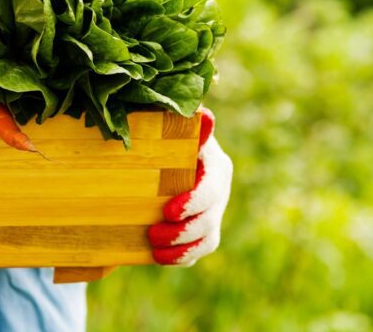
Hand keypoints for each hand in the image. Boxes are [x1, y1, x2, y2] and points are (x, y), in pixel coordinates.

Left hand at [148, 108, 232, 265]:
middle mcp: (219, 189)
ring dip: (181, 247)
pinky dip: (182, 256)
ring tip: (155, 248)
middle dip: (182, 230)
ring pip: (208, 238)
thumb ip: (187, 126)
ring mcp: (214, 211)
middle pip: (210, 217)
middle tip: (153, 233)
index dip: (193, 202)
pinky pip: (201, 250)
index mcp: (215, 164)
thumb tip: (205, 114)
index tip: (168, 211)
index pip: (210, 187)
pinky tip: (160, 257)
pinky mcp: (206, 230)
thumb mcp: (174, 130)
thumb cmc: (167, 139)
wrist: (162, 160)